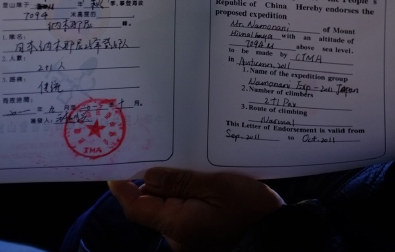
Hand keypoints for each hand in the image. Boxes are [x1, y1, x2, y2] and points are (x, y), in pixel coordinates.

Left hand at [108, 167, 283, 250]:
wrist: (278, 237)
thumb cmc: (251, 210)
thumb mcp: (217, 186)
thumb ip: (181, 181)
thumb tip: (149, 176)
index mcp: (176, 224)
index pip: (136, 207)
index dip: (122, 189)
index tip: (116, 169)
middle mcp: (177, 236)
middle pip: (154, 205)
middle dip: (158, 181)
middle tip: (168, 154)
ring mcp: (189, 239)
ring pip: (171, 207)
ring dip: (177, 188)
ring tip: (195, 166)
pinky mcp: (200, 237)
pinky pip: (186, 214)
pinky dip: (190, 198)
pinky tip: (206, 183)